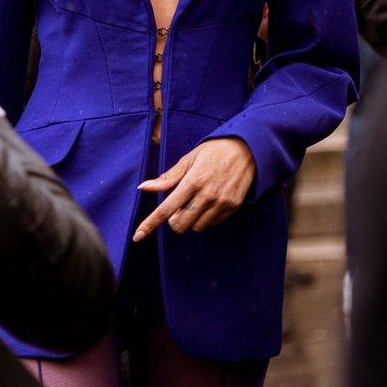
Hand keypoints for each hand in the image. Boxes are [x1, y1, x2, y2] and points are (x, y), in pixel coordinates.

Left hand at [133, 137, 255, 241]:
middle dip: (174, 221)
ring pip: (197, 227)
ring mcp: (221, 202)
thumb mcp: (188, 160)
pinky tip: (210, 202)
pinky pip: (213, 223)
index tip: (138, 236)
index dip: (150, 224)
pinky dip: (207, 217)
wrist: (248, 149)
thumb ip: (167, 178)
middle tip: (178, 209)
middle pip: (180, 225)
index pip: (166, 209)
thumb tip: (143, 187)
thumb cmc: (213, 152)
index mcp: (192, 182)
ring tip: (196, 202)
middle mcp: (207, 195)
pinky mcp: (233, 206)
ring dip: (191, 220)